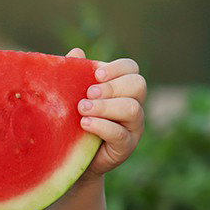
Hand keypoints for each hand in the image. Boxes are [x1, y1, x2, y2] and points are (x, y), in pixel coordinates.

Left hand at [66, 48, 146, 179]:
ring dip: (105, 106)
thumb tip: (77, 53)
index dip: (117, 68)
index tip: (96, 74)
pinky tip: (84, 123)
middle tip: (88, 93)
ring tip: (82, 108)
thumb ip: (75, 74)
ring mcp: (133, 127)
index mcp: (122, 88)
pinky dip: (102, 126)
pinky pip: (120, 134)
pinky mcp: (126, 146)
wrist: (72, 156)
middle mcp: (134, 105)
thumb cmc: (74, 120)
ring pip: (132, 109)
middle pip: (138, 85)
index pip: (132, 69)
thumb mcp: (72, 95)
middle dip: (112, 86)